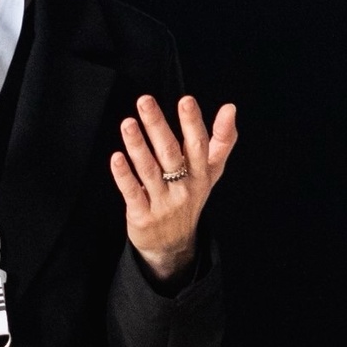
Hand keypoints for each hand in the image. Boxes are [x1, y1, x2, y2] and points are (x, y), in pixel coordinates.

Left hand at [110, 94, 237, 282]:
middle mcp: (183, 187)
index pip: (198, 145)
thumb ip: (221, 140)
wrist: (173, 245)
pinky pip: (132, 192)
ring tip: (127, 123)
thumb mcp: (210, 172)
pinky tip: (116, 158)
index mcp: (200, 174)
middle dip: (157, 125)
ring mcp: (162, 202)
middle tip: (144, 101)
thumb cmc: (190, 198)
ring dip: (137, 145)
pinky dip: (124, 175)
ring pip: (149, 170)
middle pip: (170, 152)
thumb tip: (230, 108)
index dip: (192, 123)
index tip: (186, 100)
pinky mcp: (142, 215)